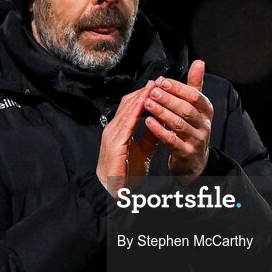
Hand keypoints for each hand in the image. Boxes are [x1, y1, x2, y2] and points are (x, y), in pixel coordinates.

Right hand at [96, 81, 158, 195]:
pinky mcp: (115, 142)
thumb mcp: (143, 151)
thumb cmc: (126, 174)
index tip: (156, 85)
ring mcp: (112, 134)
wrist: (115, 191)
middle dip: (143, 90)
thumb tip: (159, 123)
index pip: (130, 106)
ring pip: (127, 109)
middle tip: (158, 80)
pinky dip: (137, 111)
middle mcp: (113, 129)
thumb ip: (149, 136)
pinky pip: (127, 123)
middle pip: (128, 103)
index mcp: (118, 130)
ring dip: (141, 96)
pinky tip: (146, 103)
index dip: (143, 94)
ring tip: (155, 86)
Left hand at [144, 60, 212, 186]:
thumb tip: (199, 62)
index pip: (194, 95)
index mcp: (206, 111)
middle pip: (186, 109)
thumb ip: (195, 86)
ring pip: (179, 124)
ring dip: (162, 113)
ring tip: (147, 104)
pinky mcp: (186, 153)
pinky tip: (148, 122)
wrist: (193, 161)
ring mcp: (196, 140)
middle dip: (168, 99)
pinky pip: (172, 140)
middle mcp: (204, 125)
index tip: (161, 81)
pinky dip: (159, 131)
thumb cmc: (191, 129)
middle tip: (152, 91)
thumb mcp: (195, 108)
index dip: (178, 87)